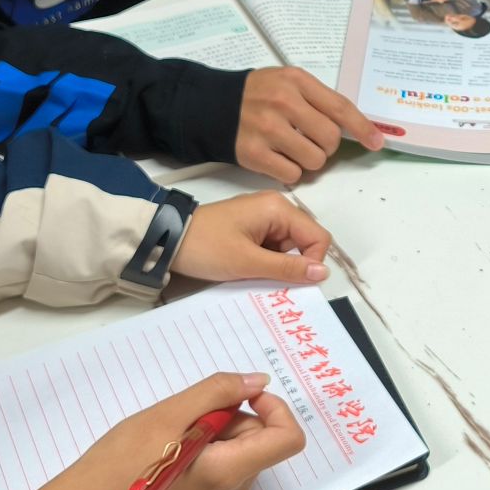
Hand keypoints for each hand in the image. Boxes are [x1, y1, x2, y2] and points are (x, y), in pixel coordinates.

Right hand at [62, 371, 306, 489]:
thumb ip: (220, 392)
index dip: (274, 408)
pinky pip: (227, 473)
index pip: (288, 439)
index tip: (241, 396)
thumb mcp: (168, 414)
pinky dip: (210, 455)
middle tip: (185, 421)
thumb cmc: (118, 462)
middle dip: (231, 420)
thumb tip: (259, 383)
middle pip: (260, 443)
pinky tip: (173, 457)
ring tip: (172, 441)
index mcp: (228, 475)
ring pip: (243, 456)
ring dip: (218, 437)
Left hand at [172, 191, 331, 284]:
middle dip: (293, 265)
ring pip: (288, 247)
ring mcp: (262, 217)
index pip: (317, 236)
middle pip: (304, 240)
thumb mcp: (247, 263)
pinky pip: (272, 247)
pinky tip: (249, 270)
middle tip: (270, 281)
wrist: (166, 240)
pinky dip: (266, 262)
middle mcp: (275, 207)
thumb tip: (323, 273)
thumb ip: (287, 268)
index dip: (312, 262)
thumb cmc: (207, 248)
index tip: (292, 282)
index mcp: (278, 208)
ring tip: (254, 275)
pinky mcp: (251, 227)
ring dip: (278, 265)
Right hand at [236, 66, 382, 182]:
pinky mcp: (254, 153)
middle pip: (330, 139)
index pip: (340, 107)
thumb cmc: (256, 95)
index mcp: (296, 81)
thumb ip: (317, 100)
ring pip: (314, 161)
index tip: (376, 142)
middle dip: (327, 146)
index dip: (362, 128)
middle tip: (311, 141)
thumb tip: (354, 128)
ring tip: (292, 149)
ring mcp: (268, 129)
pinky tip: (278, 158)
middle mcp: (283, 103)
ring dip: (309, 161)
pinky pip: (292, 174)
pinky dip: (290, 172)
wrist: (210, 105)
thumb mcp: (287, 83)